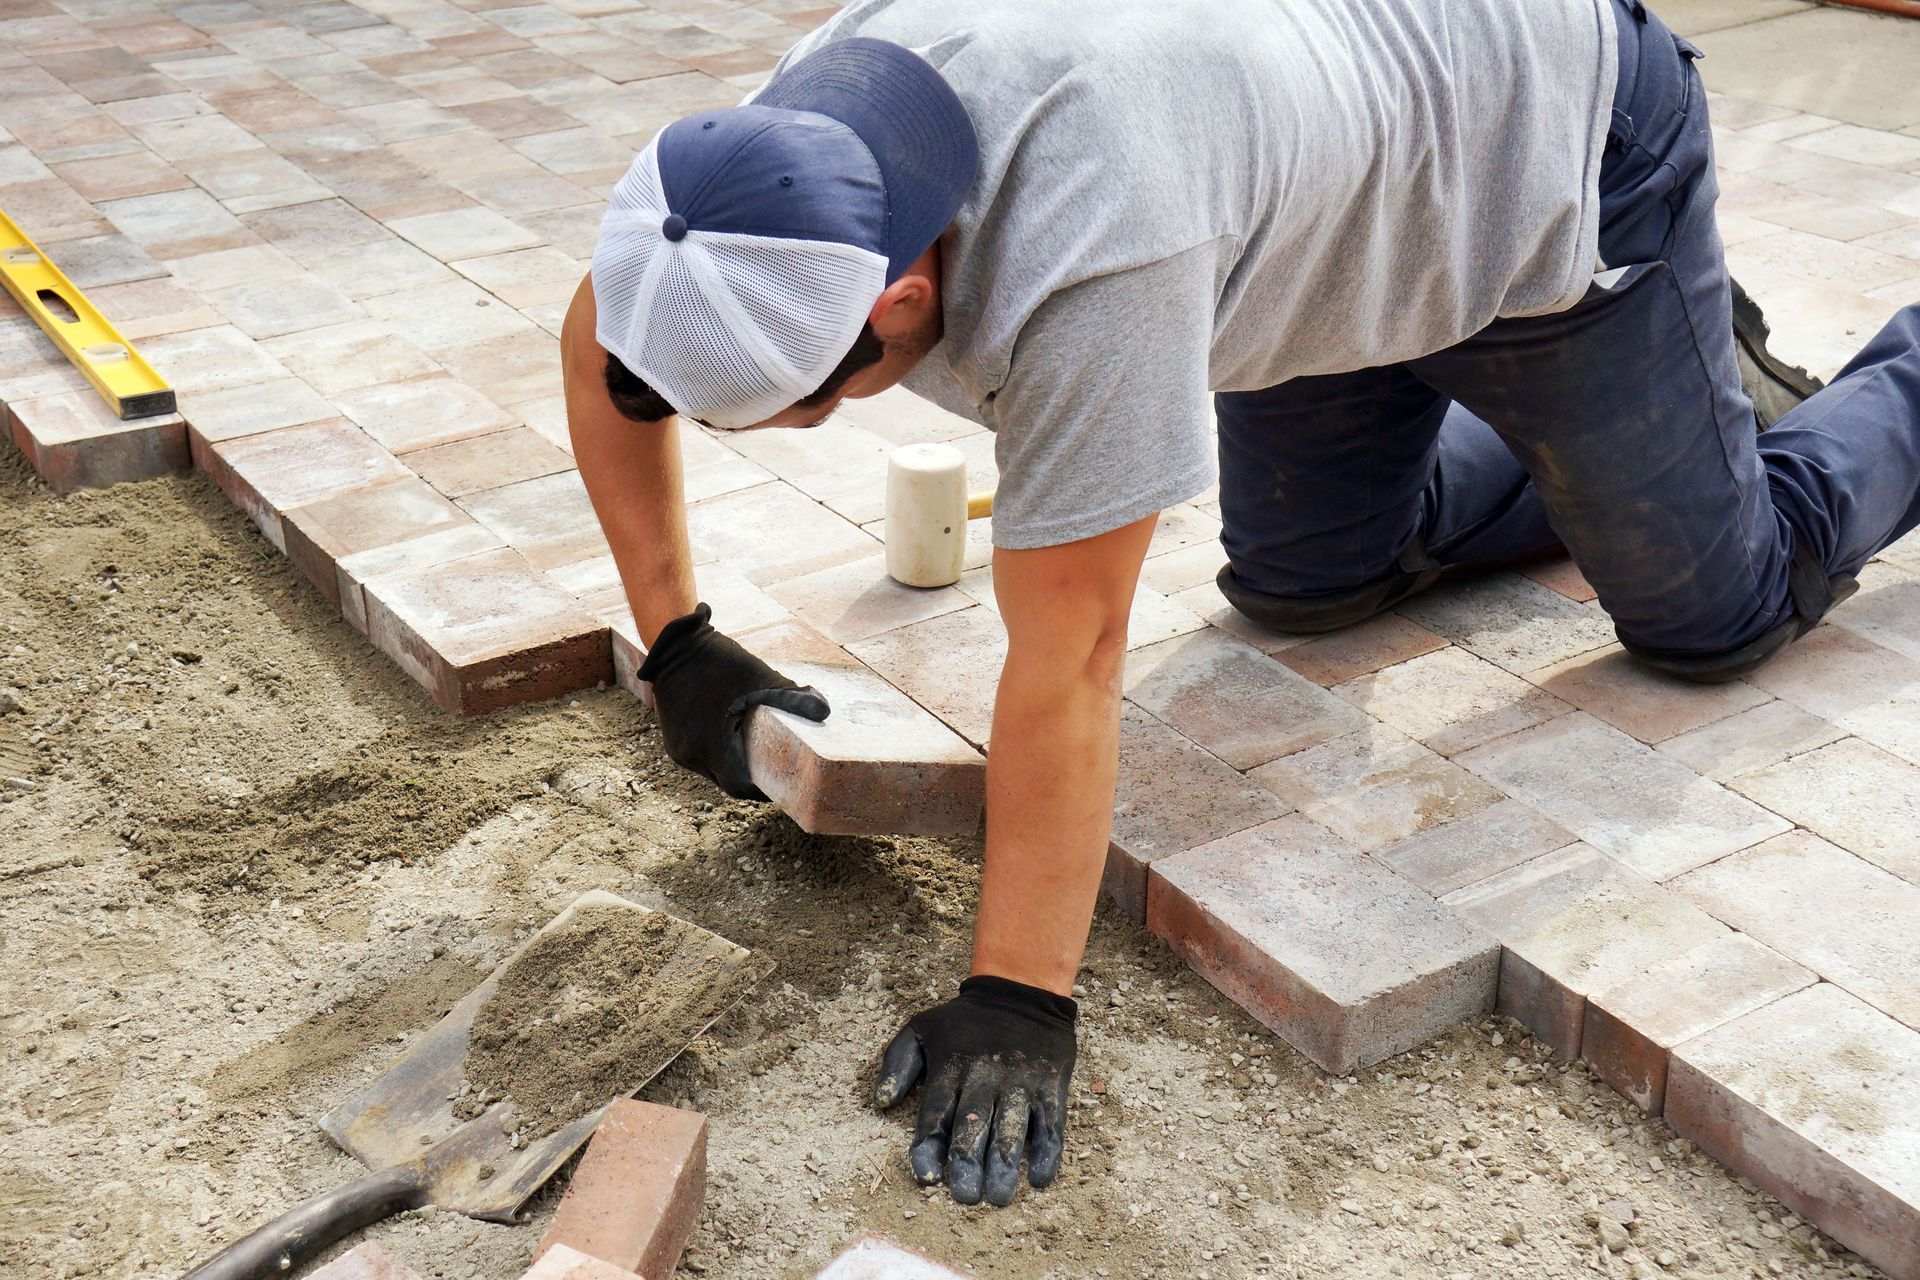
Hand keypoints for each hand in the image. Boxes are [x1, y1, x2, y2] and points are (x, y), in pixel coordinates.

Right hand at [636, 603, 828, 799]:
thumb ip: (791, 697)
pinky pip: (699, 759)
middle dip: (749, 780)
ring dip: (731, 768)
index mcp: (711, 745)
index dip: (761, 791)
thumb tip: (824, 711)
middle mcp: (690, 754)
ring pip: (712, 772)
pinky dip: (716, 756)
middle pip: (726, 782)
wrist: (673, 645)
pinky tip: (731, 742)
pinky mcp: (672, 741)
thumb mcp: (758, 676)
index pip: (739, 787)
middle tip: (773, 770)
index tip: (781, 786)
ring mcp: (677, 749)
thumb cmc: (718, 661)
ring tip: (754, 755)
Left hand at [874, 975, 1075, 1205]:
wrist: (1020, 992)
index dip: (929, 1147)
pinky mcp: (1049, 1085)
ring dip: (1005, 1165)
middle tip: (966, 1197)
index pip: (935, 1113)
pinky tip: (1039, 1178)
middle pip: (973, 1126)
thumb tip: (881, 1103)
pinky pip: (1050, 1123)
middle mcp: (984, 1076)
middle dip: (968, 1164)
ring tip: (999, 1197)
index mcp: (950, 1066)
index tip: (927, 1177)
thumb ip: (897, 1065)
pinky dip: (1047, 1152)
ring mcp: (1019, 1082)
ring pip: (1011, 1128)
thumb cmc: (964, 1020)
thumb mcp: (920, 1028)